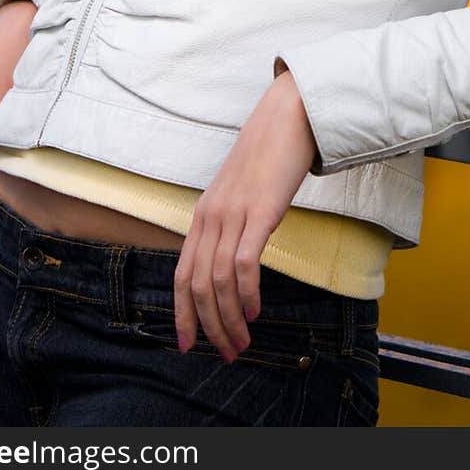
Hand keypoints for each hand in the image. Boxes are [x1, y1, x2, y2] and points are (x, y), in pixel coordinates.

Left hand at [173, 69, 317, 361]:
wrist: (288, 116)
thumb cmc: (268, 156)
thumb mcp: (240, 193)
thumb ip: (232, 222)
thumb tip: (235, 258)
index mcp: (202, 215)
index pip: (182, 274)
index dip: (181, 314)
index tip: (189, 345)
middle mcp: (210, 217)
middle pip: (198, 285)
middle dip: (209, 327)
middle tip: (227, 353)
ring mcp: (233, 213)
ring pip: (219, 281)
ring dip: (229, 319)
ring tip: (243, 341)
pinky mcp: (260, 211)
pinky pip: (244, 263)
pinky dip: (246, 293)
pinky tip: (254, 310)